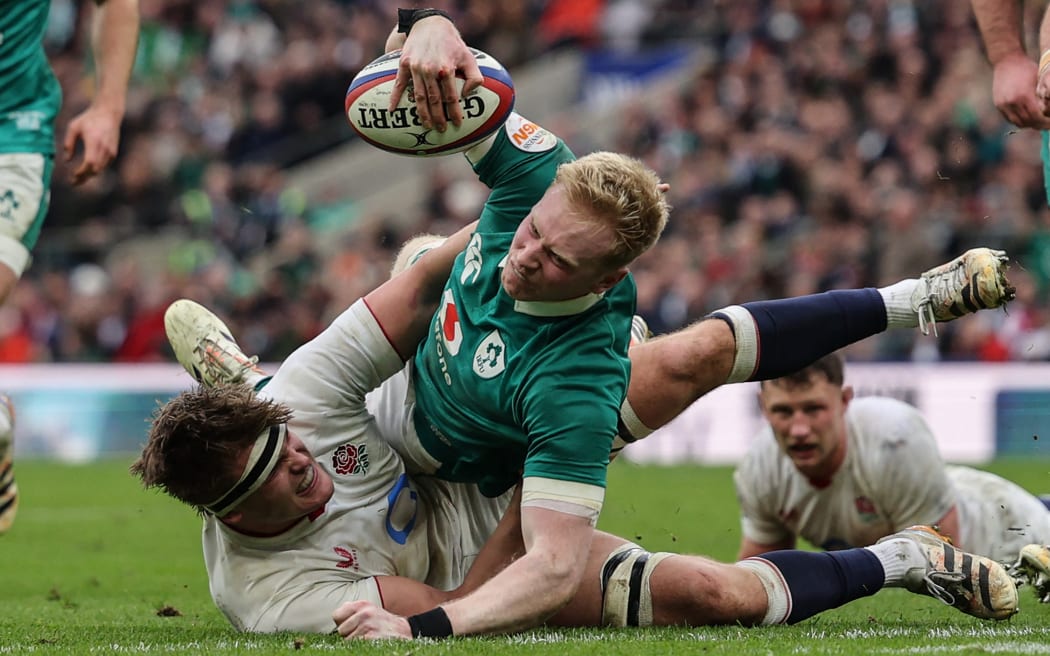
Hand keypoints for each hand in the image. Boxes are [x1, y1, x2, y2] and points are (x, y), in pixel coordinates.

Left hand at [63, 103, 122, 184]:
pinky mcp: (114, 153)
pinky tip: (87, 170)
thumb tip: (67, 161)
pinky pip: (104, 165)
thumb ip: (68, 144)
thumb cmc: (88, 119)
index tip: (72, 176)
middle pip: (95, 170)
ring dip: (89, 175)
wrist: (108, 113)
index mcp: (94, 142)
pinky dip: (95, 169)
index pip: (89, 163)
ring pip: (100, 169)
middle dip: (84, 178)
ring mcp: (111, 151)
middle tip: (73, 182)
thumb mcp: (73, 127)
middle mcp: (104, 148)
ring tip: (79, 178)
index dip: (81, 172)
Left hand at [333, 600, 412, 639]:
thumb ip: (353, 610)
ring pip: (348, 641)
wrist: (404, 631)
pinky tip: (370, 642)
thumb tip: (337, 616)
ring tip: (368, 637)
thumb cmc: (383, 622)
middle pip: (341, 630)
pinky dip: (360, 647)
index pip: (337, 615)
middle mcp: (364, 613)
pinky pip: (355, 646)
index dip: (342, 623)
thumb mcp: (369, 609)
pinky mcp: (371, 639)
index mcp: (362, 604)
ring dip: (355, 642)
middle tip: (362, 633)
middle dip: (349, 634)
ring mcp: (368, 626)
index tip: (350, 626)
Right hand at [389, 16, 481, 131]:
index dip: (455, 112)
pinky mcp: (404, 64)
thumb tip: (467, 94)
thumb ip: (474, 77)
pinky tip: (392, 110)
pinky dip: (394, 98)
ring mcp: (415, 68)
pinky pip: (399, 84)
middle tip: (441, 130)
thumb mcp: (468, 57)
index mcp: (446, 69)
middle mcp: (430, 70)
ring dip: (422, 114)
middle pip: (434, 100)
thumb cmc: (452, 44)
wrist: (430, 24)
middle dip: (438, 118)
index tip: (458, 124)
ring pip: (418, 96)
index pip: (451, 97)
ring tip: (426, 126)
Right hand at [992, 53, 1049, 128]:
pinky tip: (1026, 117)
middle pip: (1027, 122)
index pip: (1036, 116)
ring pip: (1017, 122)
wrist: (1007, 61)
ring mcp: (1003, 104)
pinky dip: (1018, 120)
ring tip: (1036, 122)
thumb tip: (1047, 112)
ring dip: (1028, 124)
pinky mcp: (998, 104)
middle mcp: (1012, 102)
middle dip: (1038, 125)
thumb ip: (1041, 98)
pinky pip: (1009, 118)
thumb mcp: (1038, 81)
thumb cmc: (1026, 68)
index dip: (1045, 123)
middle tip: (1046, 125)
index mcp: (1024, 96)